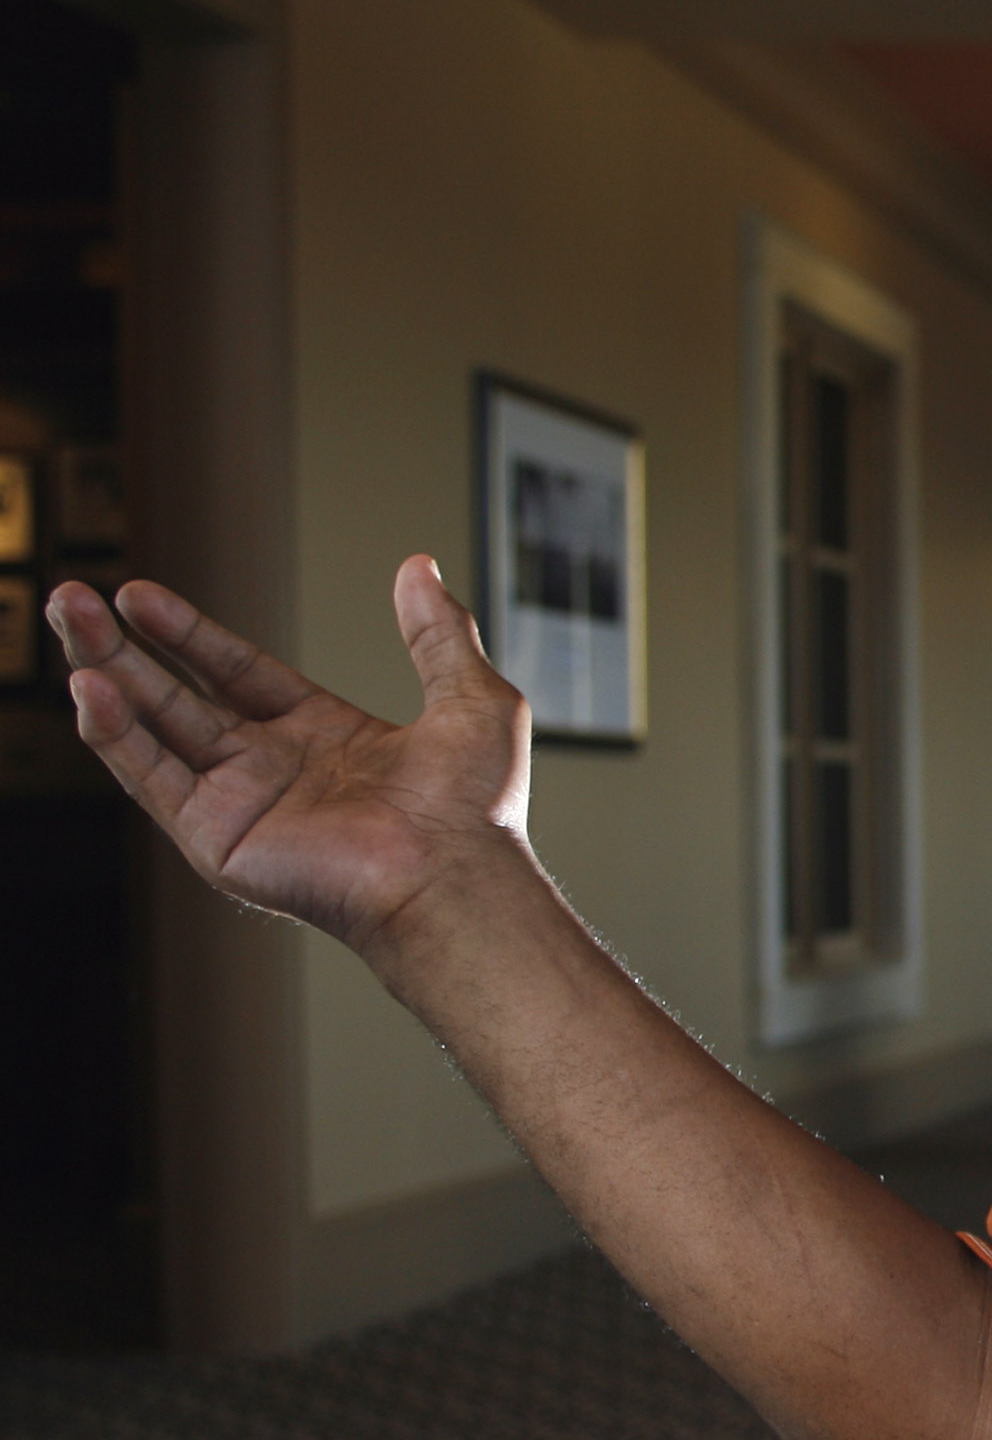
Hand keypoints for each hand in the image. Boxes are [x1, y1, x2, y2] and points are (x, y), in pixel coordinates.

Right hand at [52, 556, 533, 953]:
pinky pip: (152, 778)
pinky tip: (89, 687)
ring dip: (104, 674)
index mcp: (322, 736)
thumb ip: (438, 633)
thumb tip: (422, 566)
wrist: (458, 873)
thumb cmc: (477, 808)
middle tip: (70, 597)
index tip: (138, 595)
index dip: (188, 633)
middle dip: (123, 647)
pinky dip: (115, 734)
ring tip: (66, 617)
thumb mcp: (469, 697)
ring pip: (152, 729)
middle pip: (178, 696)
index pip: (236, 671)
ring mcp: (241, 804)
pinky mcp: (217, 838)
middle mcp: (274, 769)